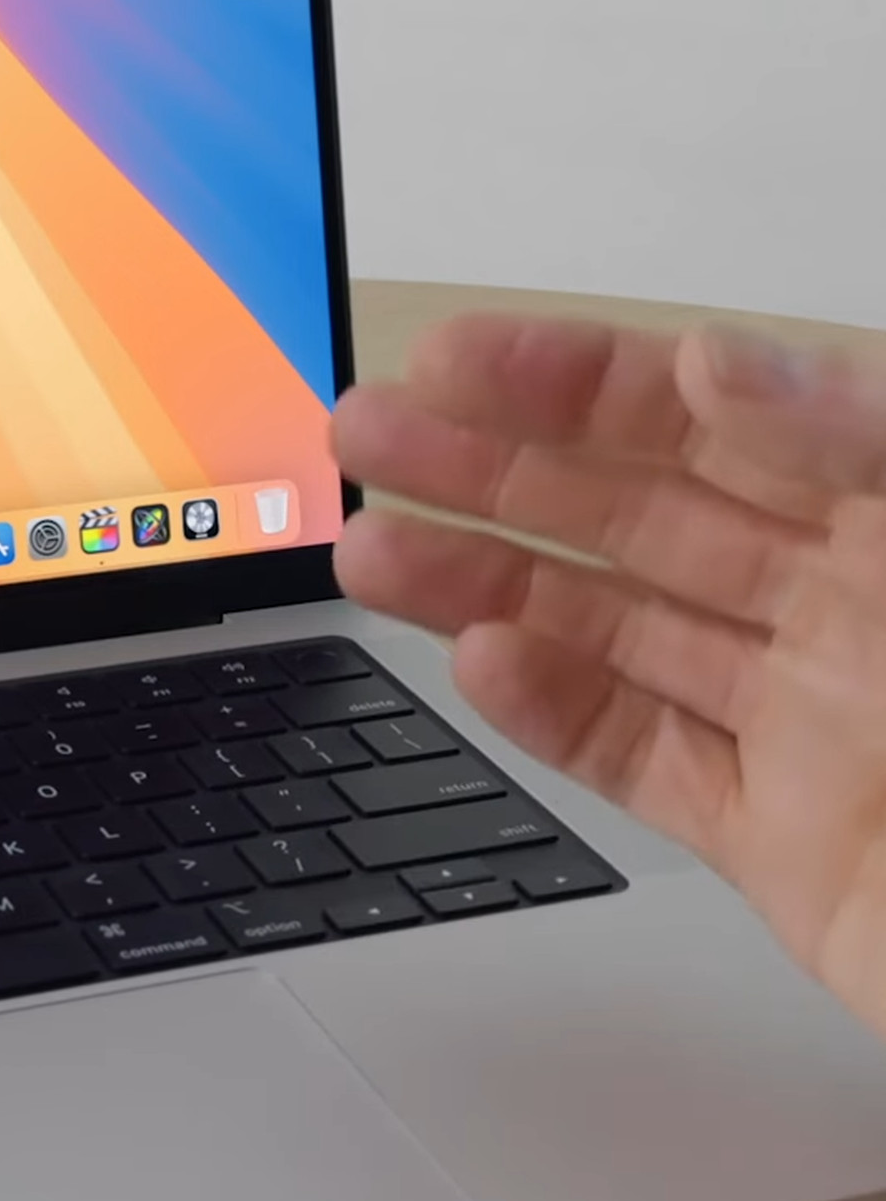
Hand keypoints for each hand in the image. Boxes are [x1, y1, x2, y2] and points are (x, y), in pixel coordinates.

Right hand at [333, 310, 885, 1039]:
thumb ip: (866, 437)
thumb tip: (716, 364)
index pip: (711, 409)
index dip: (574, 375)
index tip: (456, 357)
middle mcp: (850, 602)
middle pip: (634, 511)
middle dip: (489, 467)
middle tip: (364, 435)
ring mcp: (815, 723)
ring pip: (614, 632)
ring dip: (484, 586)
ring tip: (373, 552)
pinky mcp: (787, 843)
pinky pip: (646, 763)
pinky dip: (554, 719)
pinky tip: (484, 670)